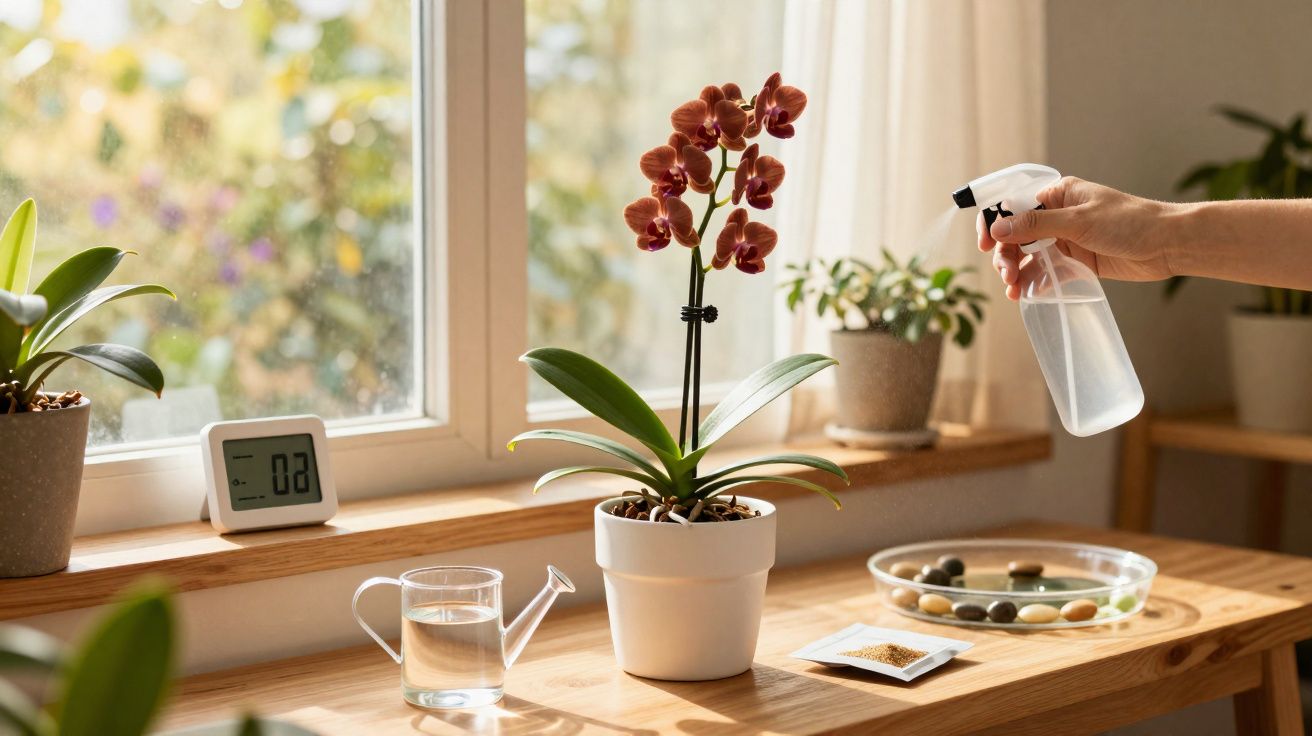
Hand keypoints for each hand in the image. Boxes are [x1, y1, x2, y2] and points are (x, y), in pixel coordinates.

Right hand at [977, 177, 1175, 300]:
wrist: (1167, 245)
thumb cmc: (1129, 222)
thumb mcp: (1079, 220)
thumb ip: (1036, 224)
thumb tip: (997, 228)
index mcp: (1056, 196)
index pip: (1013, 206)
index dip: (994, 224)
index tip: (985, 245)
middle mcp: (1057, 216)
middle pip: (1016, 235)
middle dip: (1006, 255)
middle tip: (1007, 275)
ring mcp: (1066, 240)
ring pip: (1028, 256)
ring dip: (1017, 272)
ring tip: (1013, 289)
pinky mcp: (1076, 262)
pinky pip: (1046, 273)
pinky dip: (1034, 283)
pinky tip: (1027, 294)